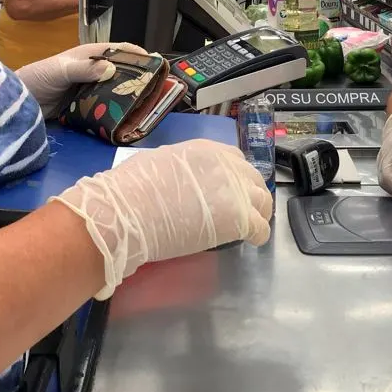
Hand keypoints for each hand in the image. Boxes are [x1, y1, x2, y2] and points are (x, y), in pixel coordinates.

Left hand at [16, 42, 148, 118]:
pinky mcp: (83, 107)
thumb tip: (110, 68)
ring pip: (114, 90)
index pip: (117, 50)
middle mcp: (91, 71)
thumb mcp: (60, 70)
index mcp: (88, 56)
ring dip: (126, 96)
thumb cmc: (36, 78)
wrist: (17, 104)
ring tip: (144, 103)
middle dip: (137, 77)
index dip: (136, 53)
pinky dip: (113, 111)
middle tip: (155, 86)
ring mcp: (88, 89)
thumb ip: (83, 69)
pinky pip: (103, 107)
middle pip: (120, 72)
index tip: (154, 60)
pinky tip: (124, 117)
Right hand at [51, 140, 272, 297]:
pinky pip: (260, 228)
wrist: (128, 212)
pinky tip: (250, 241)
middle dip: (250, 194)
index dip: (235, 176)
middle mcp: (226, 166)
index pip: (235, 159)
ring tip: (249, 226)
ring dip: (258, 213)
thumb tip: (177, 179)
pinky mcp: (238, 220)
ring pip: (263, 201)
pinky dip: (257, 235)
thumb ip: (177, 168)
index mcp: (205, 150)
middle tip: (242, 210)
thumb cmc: (131, 189)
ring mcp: (235, 192)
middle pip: (253, 179)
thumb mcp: (157, 162)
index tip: (229, 190)